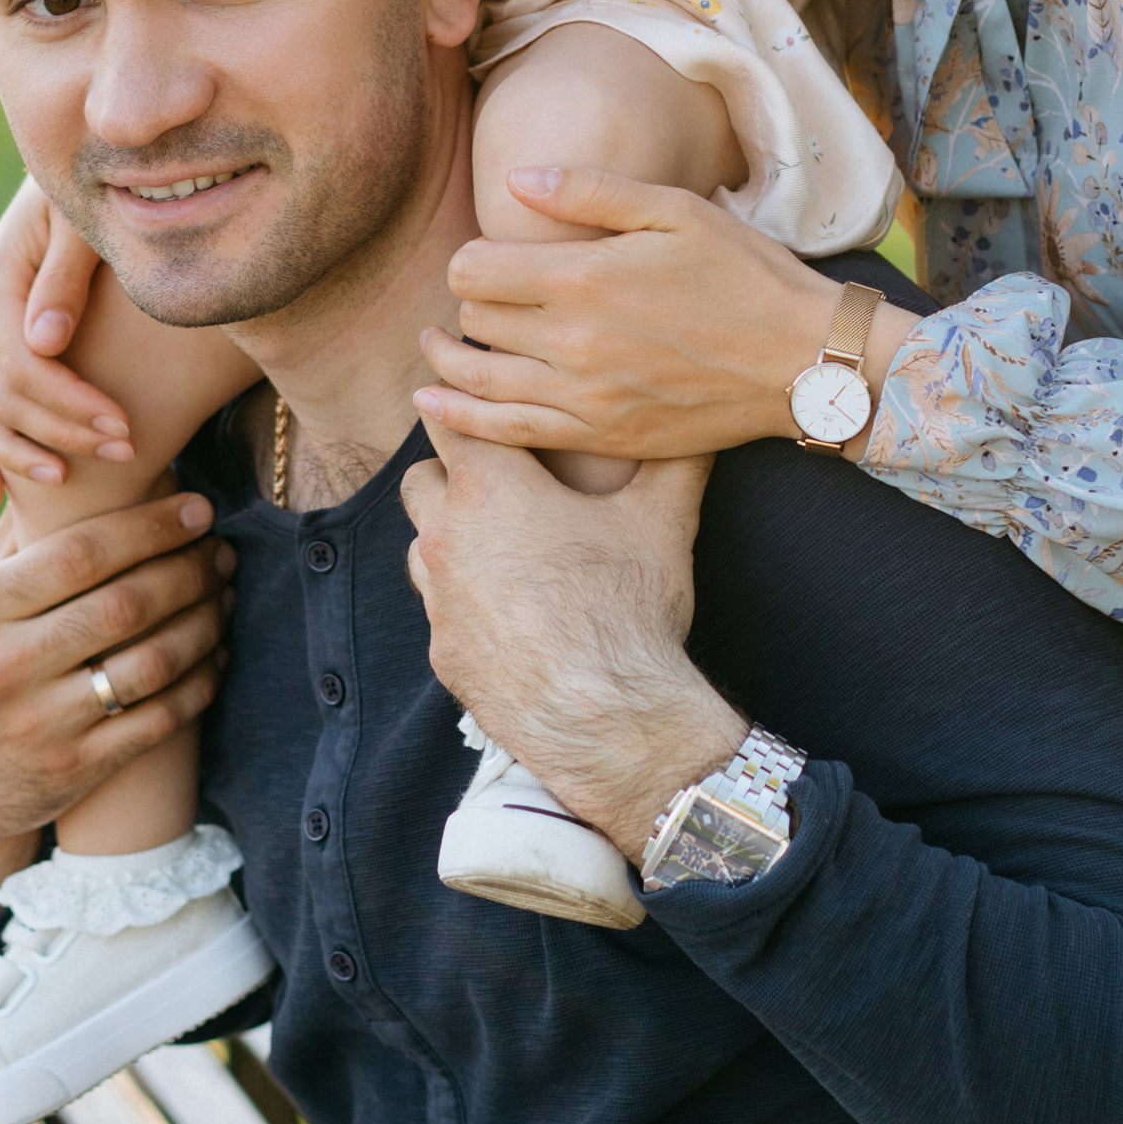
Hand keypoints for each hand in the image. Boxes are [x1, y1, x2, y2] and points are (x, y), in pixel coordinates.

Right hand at [0, 180, 130, 505]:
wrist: (80, 180)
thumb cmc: (100, 194)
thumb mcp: (87, 221)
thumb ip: (69, 274)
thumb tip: (45, 342)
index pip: (21, 363)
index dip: (69, 404)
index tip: (124, 429)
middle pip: (1, 393)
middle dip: (61, 431)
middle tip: (125, 451)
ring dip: (19, 452)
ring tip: (70, 480)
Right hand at [0, 498, 232, 905]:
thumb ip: (13, 546)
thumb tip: (69, 468)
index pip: (80, 553)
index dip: (151, 526)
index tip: (199, 509)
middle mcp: (5, 666)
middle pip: (126, 604)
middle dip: (190, 570)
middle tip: (221, 551)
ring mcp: (42, 724)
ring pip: (153, 661)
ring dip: (206, 622)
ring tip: (225, 595)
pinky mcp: (76, 770)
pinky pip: (160, 719)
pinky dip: (202, 682)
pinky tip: (217, 655)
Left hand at [400, 432, 740, 861]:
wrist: (606, 720)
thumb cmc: (629, 610)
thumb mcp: (664, 520)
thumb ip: (677, 458)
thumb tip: (700, 420)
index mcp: (492, 489)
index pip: (450, 418)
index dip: (466, 406)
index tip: (483, 403)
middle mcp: (447, 537)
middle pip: (422, 478)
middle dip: (455, 474)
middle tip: (507, 482)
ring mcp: (438, 599)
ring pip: (423, 544)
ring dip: (453, 538)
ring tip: (509, 547)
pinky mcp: (444, 652)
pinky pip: (441, 609)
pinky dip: (466, 600)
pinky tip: (512, 611)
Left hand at [412, 170, 914, 459]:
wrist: (802, 362)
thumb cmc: (746, 275)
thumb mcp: (676, 210)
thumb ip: (591, 191)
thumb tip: (515, 179)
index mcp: (583, 277)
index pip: (473, 270)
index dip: (471, 259)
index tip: (491, 257)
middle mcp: (571, 342)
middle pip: (474, 322)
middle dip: (472, 305)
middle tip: (489, 296)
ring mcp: (583, 397)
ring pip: (478, 380)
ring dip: (449, 360)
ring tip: (439, 346)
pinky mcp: (600, 437)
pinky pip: (508, 432)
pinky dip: (462, 418)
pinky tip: (434, 403)